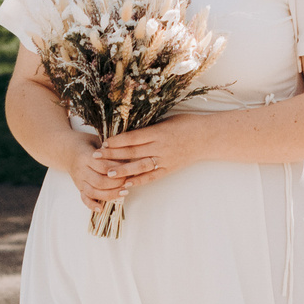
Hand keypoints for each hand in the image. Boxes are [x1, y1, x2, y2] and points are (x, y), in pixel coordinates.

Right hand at [67, 138, 126, 210]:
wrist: (66, 149)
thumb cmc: (86, 143)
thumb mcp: (97, 140)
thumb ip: (109, 149)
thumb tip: (128, 155)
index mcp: (86, 156)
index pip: (103, 166)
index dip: (117, 170)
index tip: (129, 169)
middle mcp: (81, 170)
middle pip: (100, 181)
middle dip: (116, 184)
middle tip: (129, 181)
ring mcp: (79, 180)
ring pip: (93, 192)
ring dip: (110, 195)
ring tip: (124, 193)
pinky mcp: (78, 187)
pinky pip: (84, 198)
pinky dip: (91, 205)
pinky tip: (101, 208)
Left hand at [93, 115, 210, 193]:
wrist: (208, 137)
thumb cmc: (187, 124)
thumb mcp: (167, 120)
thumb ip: (149, 126)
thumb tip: (129, 128)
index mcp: (159, 132)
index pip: (133, 137)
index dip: (117, 141)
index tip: (103, 142)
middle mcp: (161, 147)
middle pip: (133, 152)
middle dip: (113, 154)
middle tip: (96, 157)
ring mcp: (165, 159)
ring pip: (141, 166)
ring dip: (123, 170)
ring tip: (108, 173)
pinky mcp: (170, 169)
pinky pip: (152, 176)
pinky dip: (140, 180)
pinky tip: (127, 184)